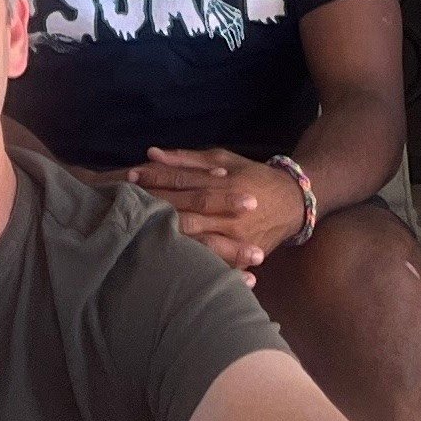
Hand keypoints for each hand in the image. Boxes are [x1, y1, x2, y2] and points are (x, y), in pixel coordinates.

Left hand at [125, 147, 305, 274]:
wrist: (294, 203)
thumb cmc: (253, 175)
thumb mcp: (223, 158)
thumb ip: (187, 158)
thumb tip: (151, 153)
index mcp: (222, 186)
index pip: (180, 183)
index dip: (153, 181)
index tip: (129, 177)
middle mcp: (227, 215)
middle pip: (182, 216)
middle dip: (154, 212)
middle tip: (126, 210)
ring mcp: (235, 240)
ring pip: (194, 244)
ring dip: (167, 241)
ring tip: (138, 239)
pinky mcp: (241, 259)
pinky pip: (214, 266)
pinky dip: (192, 267)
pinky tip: (167, 268)